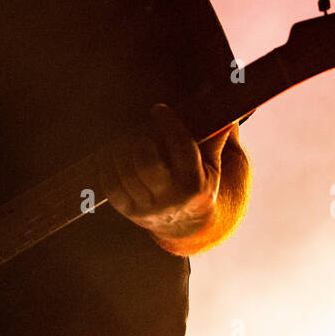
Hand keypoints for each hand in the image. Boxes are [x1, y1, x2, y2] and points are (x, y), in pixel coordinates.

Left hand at [98, 104, 231, 242]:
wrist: (186, 226)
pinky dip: (106, 166)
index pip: (181, 148)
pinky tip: (110, 153)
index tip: (159, 109)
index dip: (169, 124)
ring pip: (126, 175)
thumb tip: (228, 112)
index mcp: (195, 185)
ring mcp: (148, 208)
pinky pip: (111, 187)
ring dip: (120, 150)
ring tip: (123, 138)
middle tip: (139, 129)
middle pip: (147, 164)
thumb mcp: (212, 166)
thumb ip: (215, 139)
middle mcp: (171, 199)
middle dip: (140, 140)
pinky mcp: (129, 212)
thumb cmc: (199, 185)